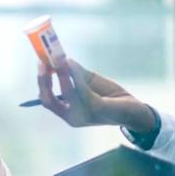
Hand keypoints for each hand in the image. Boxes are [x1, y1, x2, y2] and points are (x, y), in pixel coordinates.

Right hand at [37, 59, 154, 130]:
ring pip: (65, 93)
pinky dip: (75, 76)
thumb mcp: (89, 82)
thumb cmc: (109, 96)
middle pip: (48, 100)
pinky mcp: (96, 108)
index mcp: (68, 112)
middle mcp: (72, 117)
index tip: (40, 62)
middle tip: (43, 61)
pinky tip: (72, 64)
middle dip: (44, 80)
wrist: (134, 110)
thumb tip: (62, 59)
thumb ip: (75, 73)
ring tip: (58, 58)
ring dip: (60, 74)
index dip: (41, 81)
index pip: (47, 100)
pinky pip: (82, 90)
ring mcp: (84, 115)